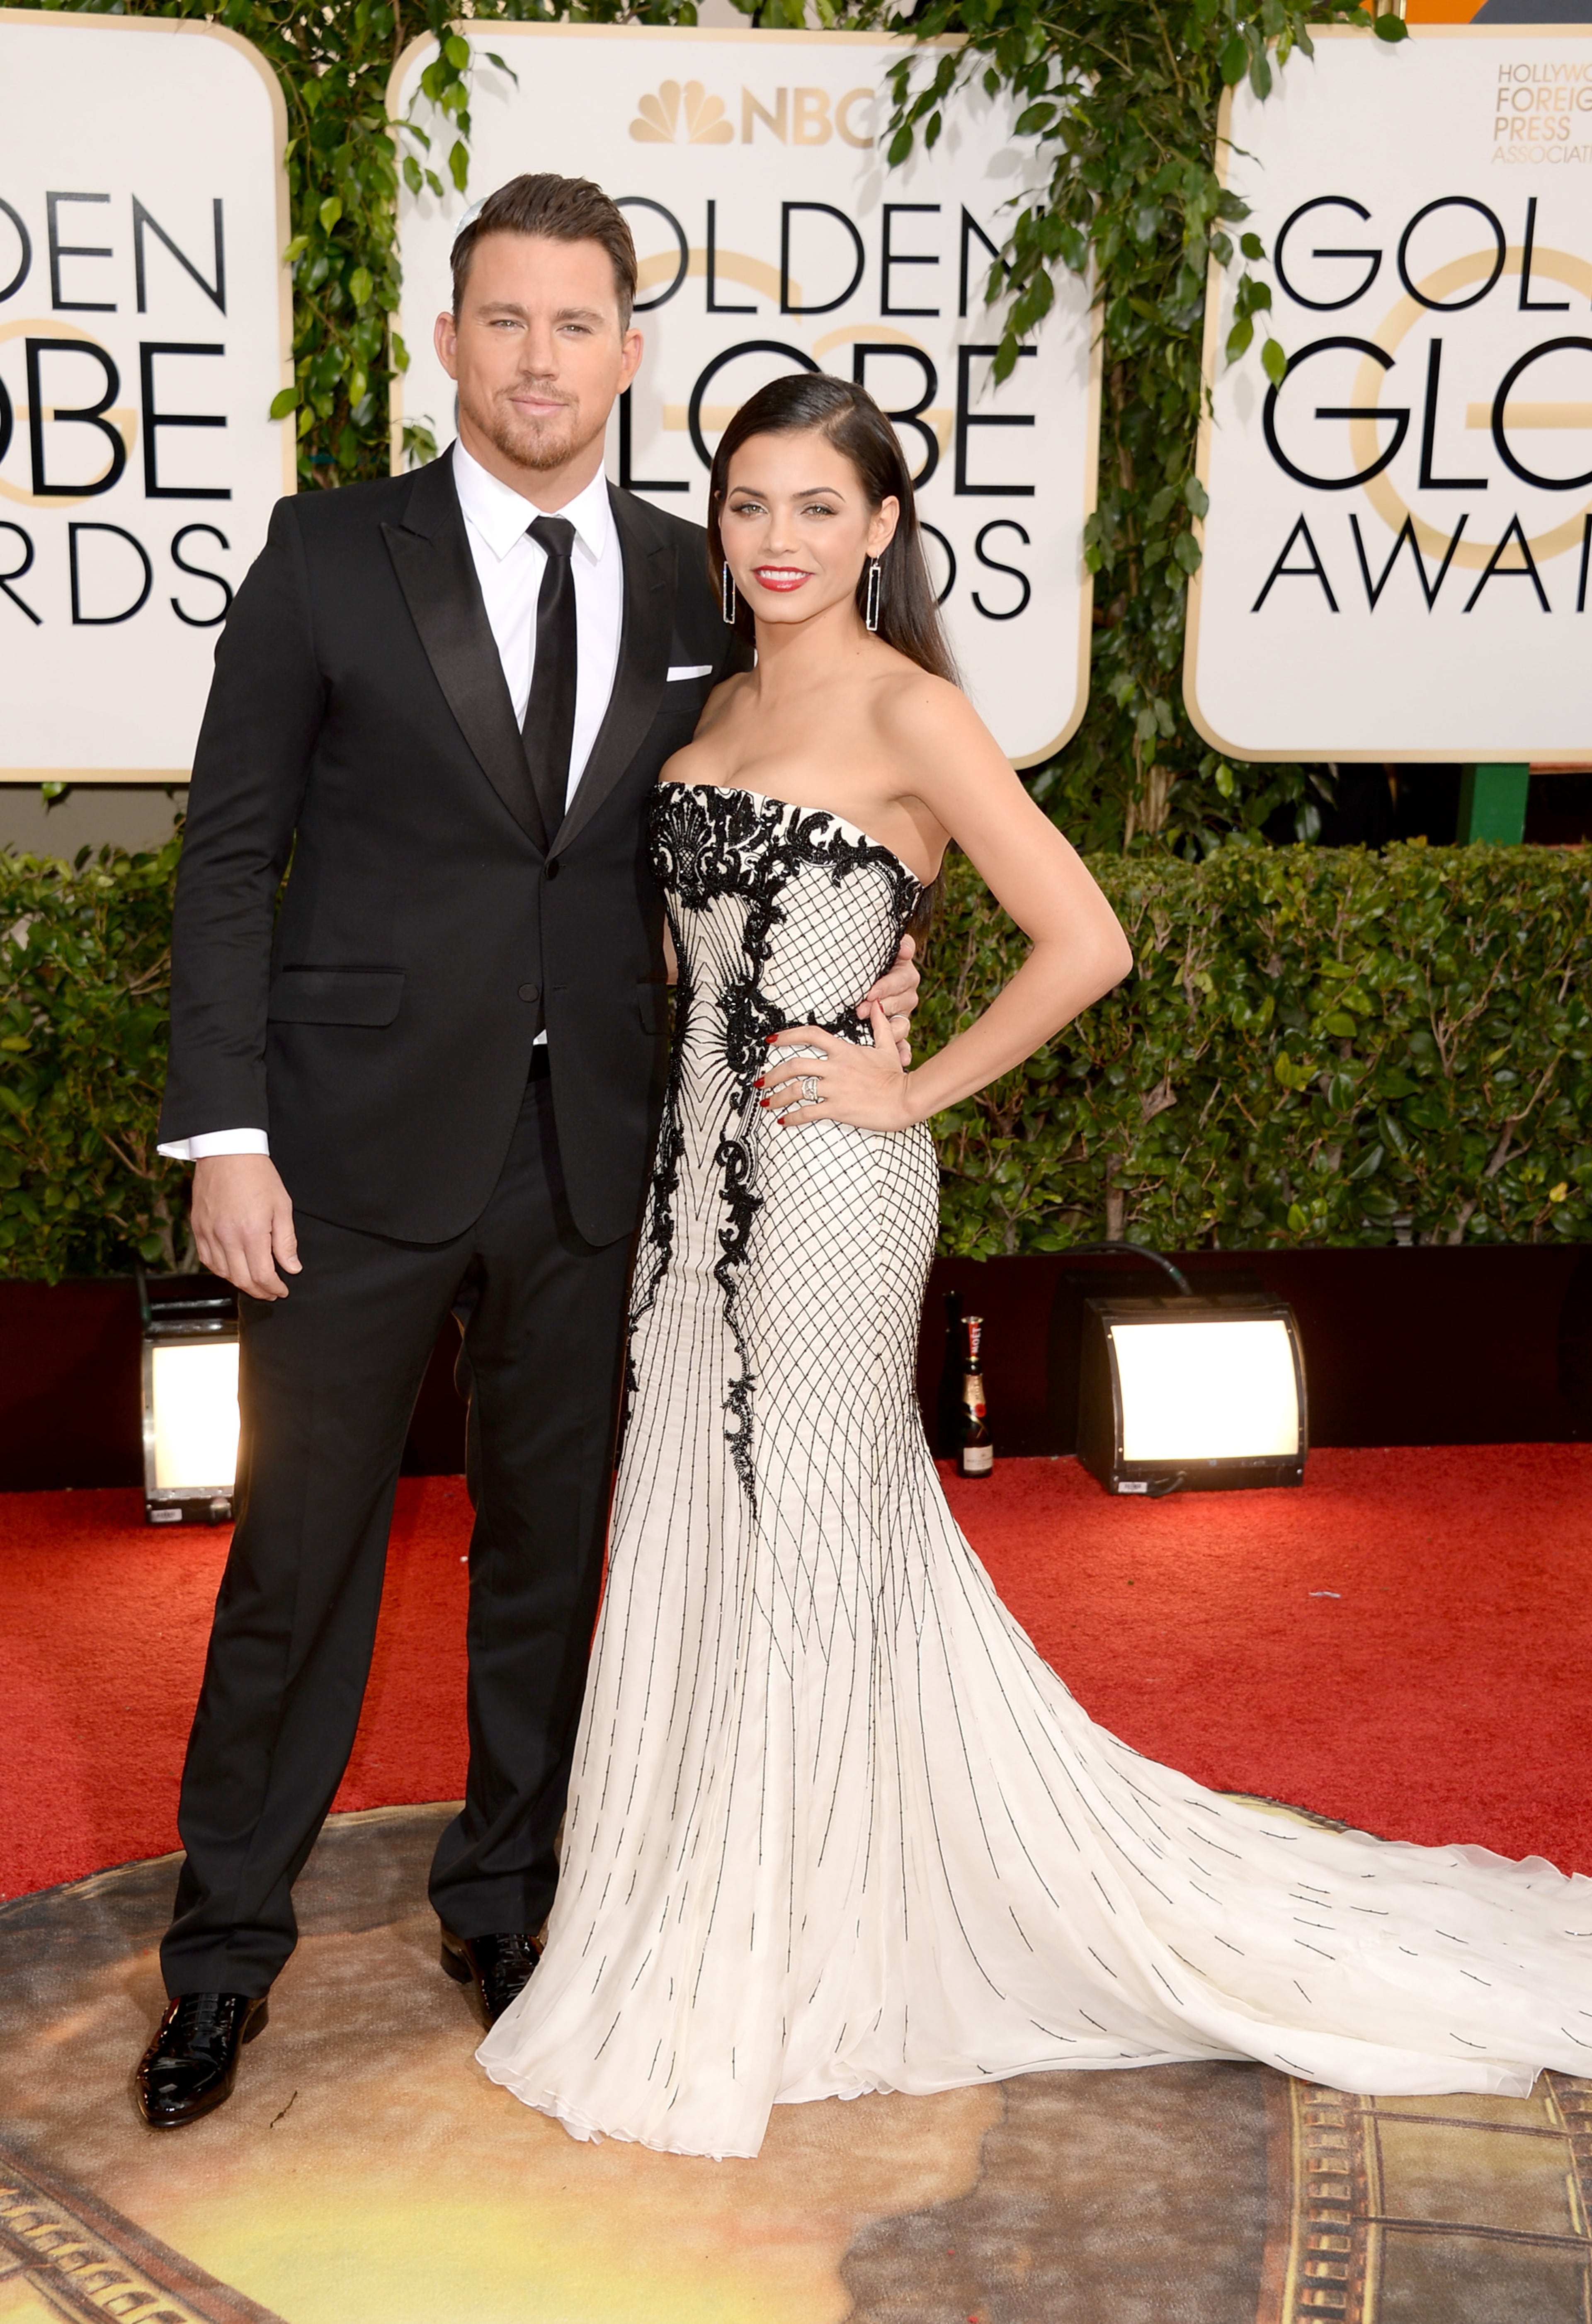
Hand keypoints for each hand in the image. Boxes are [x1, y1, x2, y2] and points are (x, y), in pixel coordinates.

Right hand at [191, 1154, 300, 1298]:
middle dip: (259, 1291)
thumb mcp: (282, 1206)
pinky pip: (207, 1259)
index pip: (262, 1275)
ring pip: (223, 1273)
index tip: (283, 1290)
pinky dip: (221, 1270)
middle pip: (242, 1279)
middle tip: (271, 1293)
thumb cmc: (258, 1176)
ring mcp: (209, 1233)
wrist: (227, 1151)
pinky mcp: (198, 1228)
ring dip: (240, 1282)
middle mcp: (226, 1237)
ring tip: (255, 1283)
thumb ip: (286, 1241)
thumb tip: (292, 1268)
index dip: (274, 1288)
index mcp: (251, 1232)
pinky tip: (232, 1269)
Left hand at [758, 1002, 920, 1132]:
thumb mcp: (887, 1046)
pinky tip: (783, 1121)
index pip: (810, 1035)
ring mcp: (835, 1088)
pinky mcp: (837, 1108)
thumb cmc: (895, 1075)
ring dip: (777, 1096)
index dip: (788, 1035)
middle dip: (773, 1073)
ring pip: (797, 1090)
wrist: (905, 1098)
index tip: (771, 1040)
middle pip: (794, 1065)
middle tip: (761, 1080)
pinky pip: (808, 1112)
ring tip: (766, 1102)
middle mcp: (835, 1067)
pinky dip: (792, 1117)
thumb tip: (877, 1005)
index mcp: (844, 1051)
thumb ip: (879, 1024)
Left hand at [860, 931, 918, 1067]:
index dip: (885, 987)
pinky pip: (903, 1044)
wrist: (868, 983)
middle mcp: (908, 997)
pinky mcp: (897, 1033)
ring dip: (891, 1031)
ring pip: (902, 1025)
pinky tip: (903, 1059)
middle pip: (899, 1004)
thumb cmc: (875, 964)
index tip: (870, 992)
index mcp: (906, 977)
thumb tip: (905, 948)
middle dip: (881, 1008)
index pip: (899, 981)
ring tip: (878, 1034)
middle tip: (861, 1011)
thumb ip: (901, 946)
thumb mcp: (886, 953)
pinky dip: (903, 1052)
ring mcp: (903, 1017)